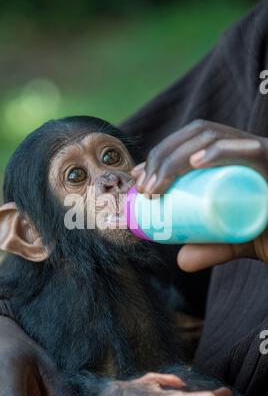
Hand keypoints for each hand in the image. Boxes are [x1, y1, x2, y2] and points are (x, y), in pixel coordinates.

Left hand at [132, 120, 267, 269]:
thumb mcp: (238, 241)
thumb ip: (213, 247)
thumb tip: (181, 260)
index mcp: (235, 158)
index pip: (192, 141)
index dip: (161, 153)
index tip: (140, 178)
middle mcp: (248, 148)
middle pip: (196, 134)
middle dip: (162, 156)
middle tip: (146, 188)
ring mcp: (262, 153)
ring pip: (213, 137)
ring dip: (176, 157)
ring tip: (157, 186)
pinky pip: (249, 150)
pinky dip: (220, 151)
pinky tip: (196, 162)